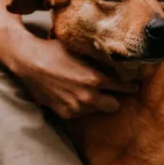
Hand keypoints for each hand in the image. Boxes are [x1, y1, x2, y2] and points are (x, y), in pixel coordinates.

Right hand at [12, 38, 137, 118]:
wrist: (29, 61)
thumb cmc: (55, 51)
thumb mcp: (81, 51)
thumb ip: (99, 60)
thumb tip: (117, 60)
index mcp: (95, 79)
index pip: (122, 87)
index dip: (129, 86)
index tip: (134, 86)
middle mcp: (88, 96)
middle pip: (114, 106)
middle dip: (115, 99)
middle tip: (113, 93)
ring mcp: (76, 107)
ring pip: (96, 109)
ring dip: (95, 102)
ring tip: (87, 91)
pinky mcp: (65, 114)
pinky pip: (80, 113)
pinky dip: (80, 106)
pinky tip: (73, 95)